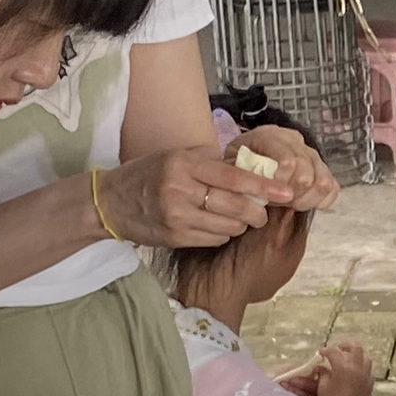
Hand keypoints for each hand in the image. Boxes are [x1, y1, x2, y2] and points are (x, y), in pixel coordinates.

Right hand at [103, 145, 279, 251]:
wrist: (109, 203)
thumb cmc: (148, 174)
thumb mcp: (175, 156)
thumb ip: (210, 162)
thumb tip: (251, 168)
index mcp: (184, 164)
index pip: (232, 177)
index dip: (263, 186)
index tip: (286, 191)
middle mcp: (180, 190)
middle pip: (235, 206)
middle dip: (257, 211)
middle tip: (263, 211)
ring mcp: (177, 217)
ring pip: (228, 226)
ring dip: (240, 224)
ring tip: (237, 217)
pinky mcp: (175, 237)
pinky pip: (214, 239)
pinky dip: (223, 233)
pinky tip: (216, 225)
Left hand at [229, 124, 338, 211]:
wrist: (248, 159)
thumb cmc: (238, 165)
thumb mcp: (230, 167)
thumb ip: (240, 175)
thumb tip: (257, 192)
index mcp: (270, 136)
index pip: (288, 162)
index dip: (280, 184)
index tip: (267, 196)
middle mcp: (295, 140)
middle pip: (306, 174)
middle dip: (292, 196)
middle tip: (278, 203)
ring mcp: (311, 153)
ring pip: (323, 182)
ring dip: (307, 200)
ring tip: (291, 204)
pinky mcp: (322, 167)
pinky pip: (333, 187)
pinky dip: (321, 200)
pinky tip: (304, 203)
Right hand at [282, 339, 375, 395]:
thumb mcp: (323, 387)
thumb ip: (323, 374)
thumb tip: (322, 368)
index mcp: (343, 368)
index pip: (334, 353)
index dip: (326, 351)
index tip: (321, 353)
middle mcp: (357, 369)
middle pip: (356, 348)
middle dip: (346, 345)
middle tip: (339, 348)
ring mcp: (366, 377)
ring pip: (366, 358)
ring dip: (357, 356)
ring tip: (349, 359)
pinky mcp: (370, 386)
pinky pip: (368, 372)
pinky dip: (361, 368)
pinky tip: (355, 373)